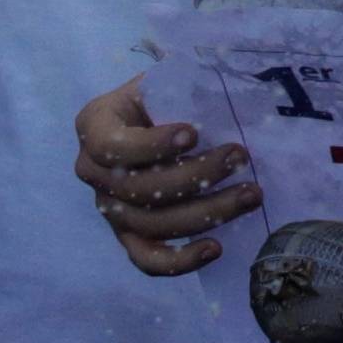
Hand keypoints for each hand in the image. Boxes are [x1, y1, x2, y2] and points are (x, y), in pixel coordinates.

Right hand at [73, 75, 259, 276]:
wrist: (149, 122)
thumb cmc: (159, 97)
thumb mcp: (160, 81)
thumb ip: (178, 85)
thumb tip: (219, 89)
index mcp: (94, 127)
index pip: (111, 146)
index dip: (152, 145)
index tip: (194, 133)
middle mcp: (92, 171)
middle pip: (140, 189)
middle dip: (197, 175)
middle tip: (241, 157)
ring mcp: (108, 208)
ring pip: (152, 225)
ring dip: (206, 212)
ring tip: (250, 195)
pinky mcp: (127, 236)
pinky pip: (147, 259)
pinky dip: (180, 262)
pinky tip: (216, 247)